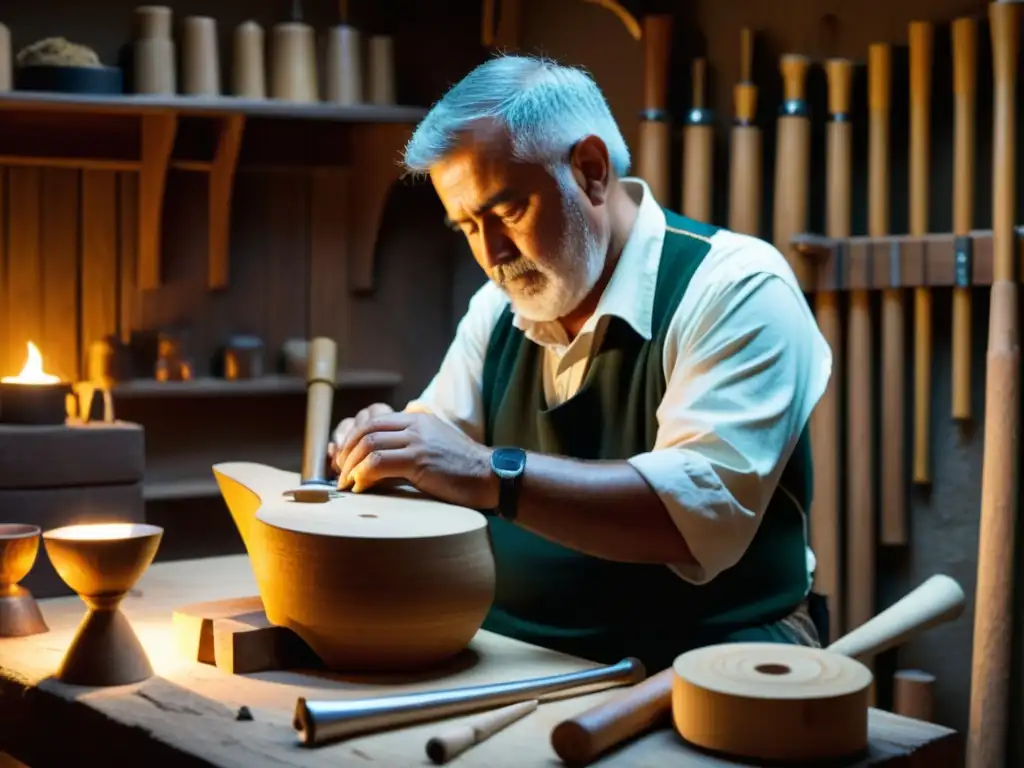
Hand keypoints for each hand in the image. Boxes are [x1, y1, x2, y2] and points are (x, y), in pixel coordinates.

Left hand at [333, 411, 498, 509]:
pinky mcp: (419, 460)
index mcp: (417, 419)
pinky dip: (363, 476)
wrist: (490, 476)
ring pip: (369, 446)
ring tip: (347, 484)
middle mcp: (415, 425)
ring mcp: (417, 441)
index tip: (345, 460)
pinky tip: (360, 488)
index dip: (353, 439)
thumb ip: (410, 445)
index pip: (373, 421)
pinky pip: (379, 464)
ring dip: (351, 466)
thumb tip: (379, 462)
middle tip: (340, 473)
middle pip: (366, 431)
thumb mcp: (434, 446)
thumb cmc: (463, 469)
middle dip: (347, 453)